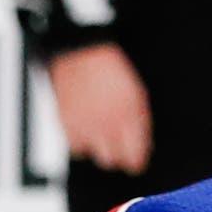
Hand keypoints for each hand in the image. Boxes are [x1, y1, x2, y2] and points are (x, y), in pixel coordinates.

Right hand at [49, 42, 152, 173]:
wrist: (81, 51)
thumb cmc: (111, 70)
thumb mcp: (136, 94)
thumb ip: (140, 123)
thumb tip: (144, 147)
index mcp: (128, 116)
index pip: (134, 157)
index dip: (136, 160)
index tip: (135, 159)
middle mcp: (106, 124)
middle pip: (113, 160)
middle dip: (117, 154)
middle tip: (116, 143)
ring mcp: (85, 125)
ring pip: (95, 155)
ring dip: (99, 148)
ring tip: (100, 132)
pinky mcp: (67, 124)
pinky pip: (77, 148)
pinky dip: (81, 142)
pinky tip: (85, 128)